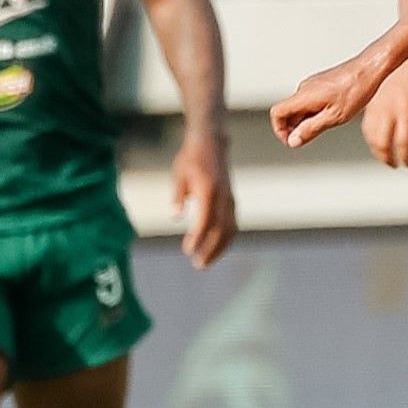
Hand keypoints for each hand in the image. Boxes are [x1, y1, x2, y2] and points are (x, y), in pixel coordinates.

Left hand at [172, 137, 237, 268]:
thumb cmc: (191, 158)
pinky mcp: (231, 201)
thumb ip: (178, 196)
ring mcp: (230, 199)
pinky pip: (232, 224)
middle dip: (210, 249)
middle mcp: (223, 196)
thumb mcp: (179, 174)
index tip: (187, 251)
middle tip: (197, 264)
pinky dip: (225, 240)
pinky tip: (214, 250)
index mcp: (209, 190)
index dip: (198, 238)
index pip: (205, 220)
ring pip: (230, 229)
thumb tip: (175, 217)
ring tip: (204, 262)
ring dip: (219, 248)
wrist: (211, 142)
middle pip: (221, 229)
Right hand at [272, 55, 387, 149]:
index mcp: (304, 96)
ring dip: (305, 120)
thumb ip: (311, 129)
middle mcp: (304, 88)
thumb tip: (294, 140)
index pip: (277, 113)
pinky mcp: (320, 83)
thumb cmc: (356, 90)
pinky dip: (313, 112)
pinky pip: (308, 100)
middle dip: (294, 128)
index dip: (279, 130)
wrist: (369, 69)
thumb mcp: (334, 117)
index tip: (292, 141)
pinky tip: (331, 114)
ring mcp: (312, 84)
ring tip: (326, 125)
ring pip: (299, 106)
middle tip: (310, 138)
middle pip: (287, 111)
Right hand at [361, 53, 407, 168]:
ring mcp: (376, 106)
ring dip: (377, 151)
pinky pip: (366, 126)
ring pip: (370, 136)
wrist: (407, 56)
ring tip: (387, 157)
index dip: (405, 157)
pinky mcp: (369, 102)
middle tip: (395, 164)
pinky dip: (370, 138)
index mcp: (406, 111)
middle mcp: (389, 109)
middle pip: (381, 143)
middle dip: (387, 158)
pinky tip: (378, 142)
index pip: (402, 143)